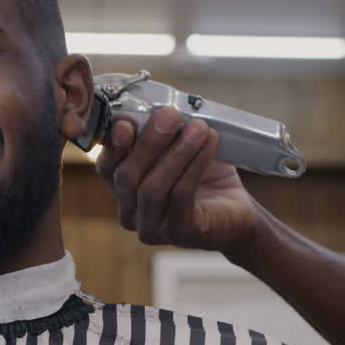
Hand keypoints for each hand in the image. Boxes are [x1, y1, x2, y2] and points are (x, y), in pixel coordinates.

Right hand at [95, 107, 260, 252]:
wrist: (238, 213)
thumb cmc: (206, 180)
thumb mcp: (178, 151)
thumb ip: (162, 136)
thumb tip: (157, 110)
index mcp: (123, 191)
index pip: (106, 167)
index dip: (113, 144)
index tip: (127, 121)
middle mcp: (130, 213)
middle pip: (126, 177)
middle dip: (148, 143)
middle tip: (170, 116)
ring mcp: (152, 228)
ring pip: (152, 188)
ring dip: (176, 153)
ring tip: (198, 129)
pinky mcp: (179, 234)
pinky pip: (180, 196)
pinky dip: (194, 166)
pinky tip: (208, 145)